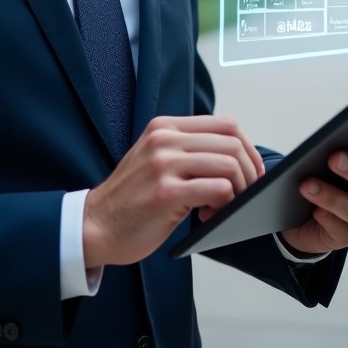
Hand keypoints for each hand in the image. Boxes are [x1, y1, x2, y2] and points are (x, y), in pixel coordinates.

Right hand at [83, 115, 263, 267]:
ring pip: (228, 164)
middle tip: (247, 192)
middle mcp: (164, 139)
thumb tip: (233, 157)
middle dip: (249, 170)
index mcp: (165, 127)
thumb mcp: (155, 158)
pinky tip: (208, 215)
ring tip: (226, 205)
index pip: (224, 123)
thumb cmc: (131, 198)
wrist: (95, 224)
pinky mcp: (166, 193)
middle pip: (232, 142)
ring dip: (240, 189)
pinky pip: (217, 190)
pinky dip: (224, 204)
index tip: (252, 170)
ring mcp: (164, 164)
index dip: (247, 147)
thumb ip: (186, 150)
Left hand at [279, 125, 347, 254]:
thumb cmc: (336, 175)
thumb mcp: (344, 158)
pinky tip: (314, 210)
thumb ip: (345, 146)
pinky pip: (339, 229)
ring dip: (330, 196)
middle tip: (334, 158)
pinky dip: (325, 218)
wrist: (316, 212)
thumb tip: (328, 138)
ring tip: (307, 185)